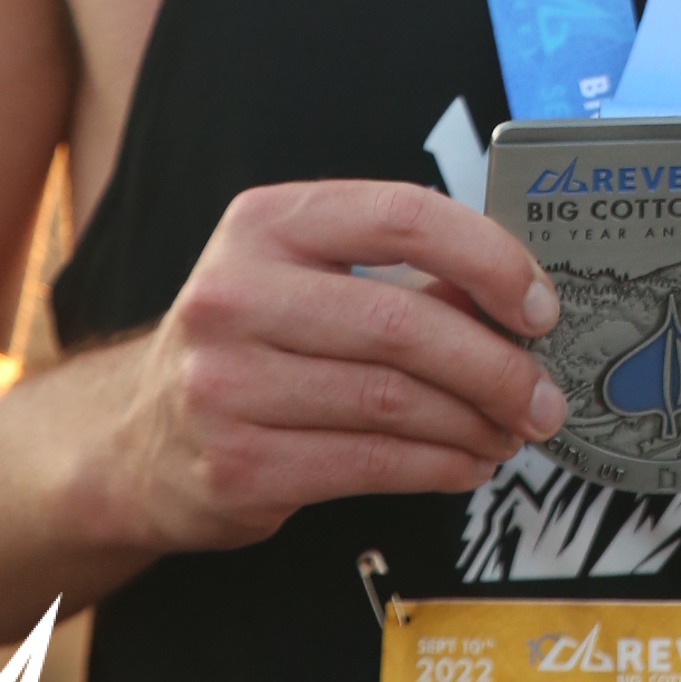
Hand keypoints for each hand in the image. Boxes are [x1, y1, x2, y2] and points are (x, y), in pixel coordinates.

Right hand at [87, 179, 566, 555]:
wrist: (136, 441)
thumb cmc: (249, 346)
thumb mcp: (305, 280)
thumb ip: (406, 280)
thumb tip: (521, 305)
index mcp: (263, 224)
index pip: (402, 216)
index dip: (489, 259)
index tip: (538, 305)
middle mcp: (235, 295)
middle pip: (405, 324)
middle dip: (497, 366)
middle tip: (544, 395)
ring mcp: (227, 384)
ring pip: (395, 401)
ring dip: (476, 422)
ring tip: (511, 430)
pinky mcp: (239, 465)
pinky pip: (371, 462)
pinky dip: (439, 465)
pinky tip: (465, 462)